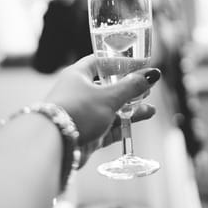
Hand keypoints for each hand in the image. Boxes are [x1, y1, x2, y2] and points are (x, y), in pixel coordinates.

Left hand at [45, 55, 159, 159]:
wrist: (54, 146)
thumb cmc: (78, 112)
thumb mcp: (109, 97)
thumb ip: (132, 86)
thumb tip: (153, 74)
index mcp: (78, 75)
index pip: (100, 62)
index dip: (120, 62)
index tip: (139, 64)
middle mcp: (78, 93)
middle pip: (108, 87)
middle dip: (129, 89)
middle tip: (147, 89)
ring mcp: (83, 114)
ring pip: (110, 109)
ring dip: (130, 109)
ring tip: (150, 109)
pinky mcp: (86, 133)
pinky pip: (108, 126)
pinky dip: (123, 124)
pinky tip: (139, 122)